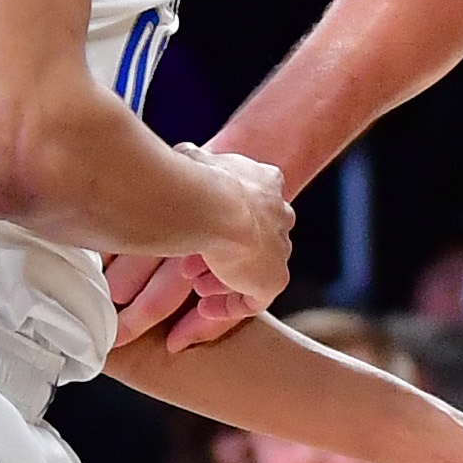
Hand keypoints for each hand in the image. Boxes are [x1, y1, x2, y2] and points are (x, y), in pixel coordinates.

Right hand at [181, 144, 293, 334]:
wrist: (216, 205)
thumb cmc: (199, 179)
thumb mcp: (194, 159)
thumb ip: (193, 161)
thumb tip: (183, 155)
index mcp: (264, 181)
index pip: (251, 201)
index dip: (221, 217)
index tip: (199, 229)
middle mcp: (279, 213)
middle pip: (255, 237)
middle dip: (224, 251)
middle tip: (194, 265)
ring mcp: (280, 247)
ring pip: (254, 268)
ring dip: (224, 278)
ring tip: (198, 287)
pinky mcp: (275, 278)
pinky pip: (254, 298)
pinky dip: (228, 304)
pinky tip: (205, 307)